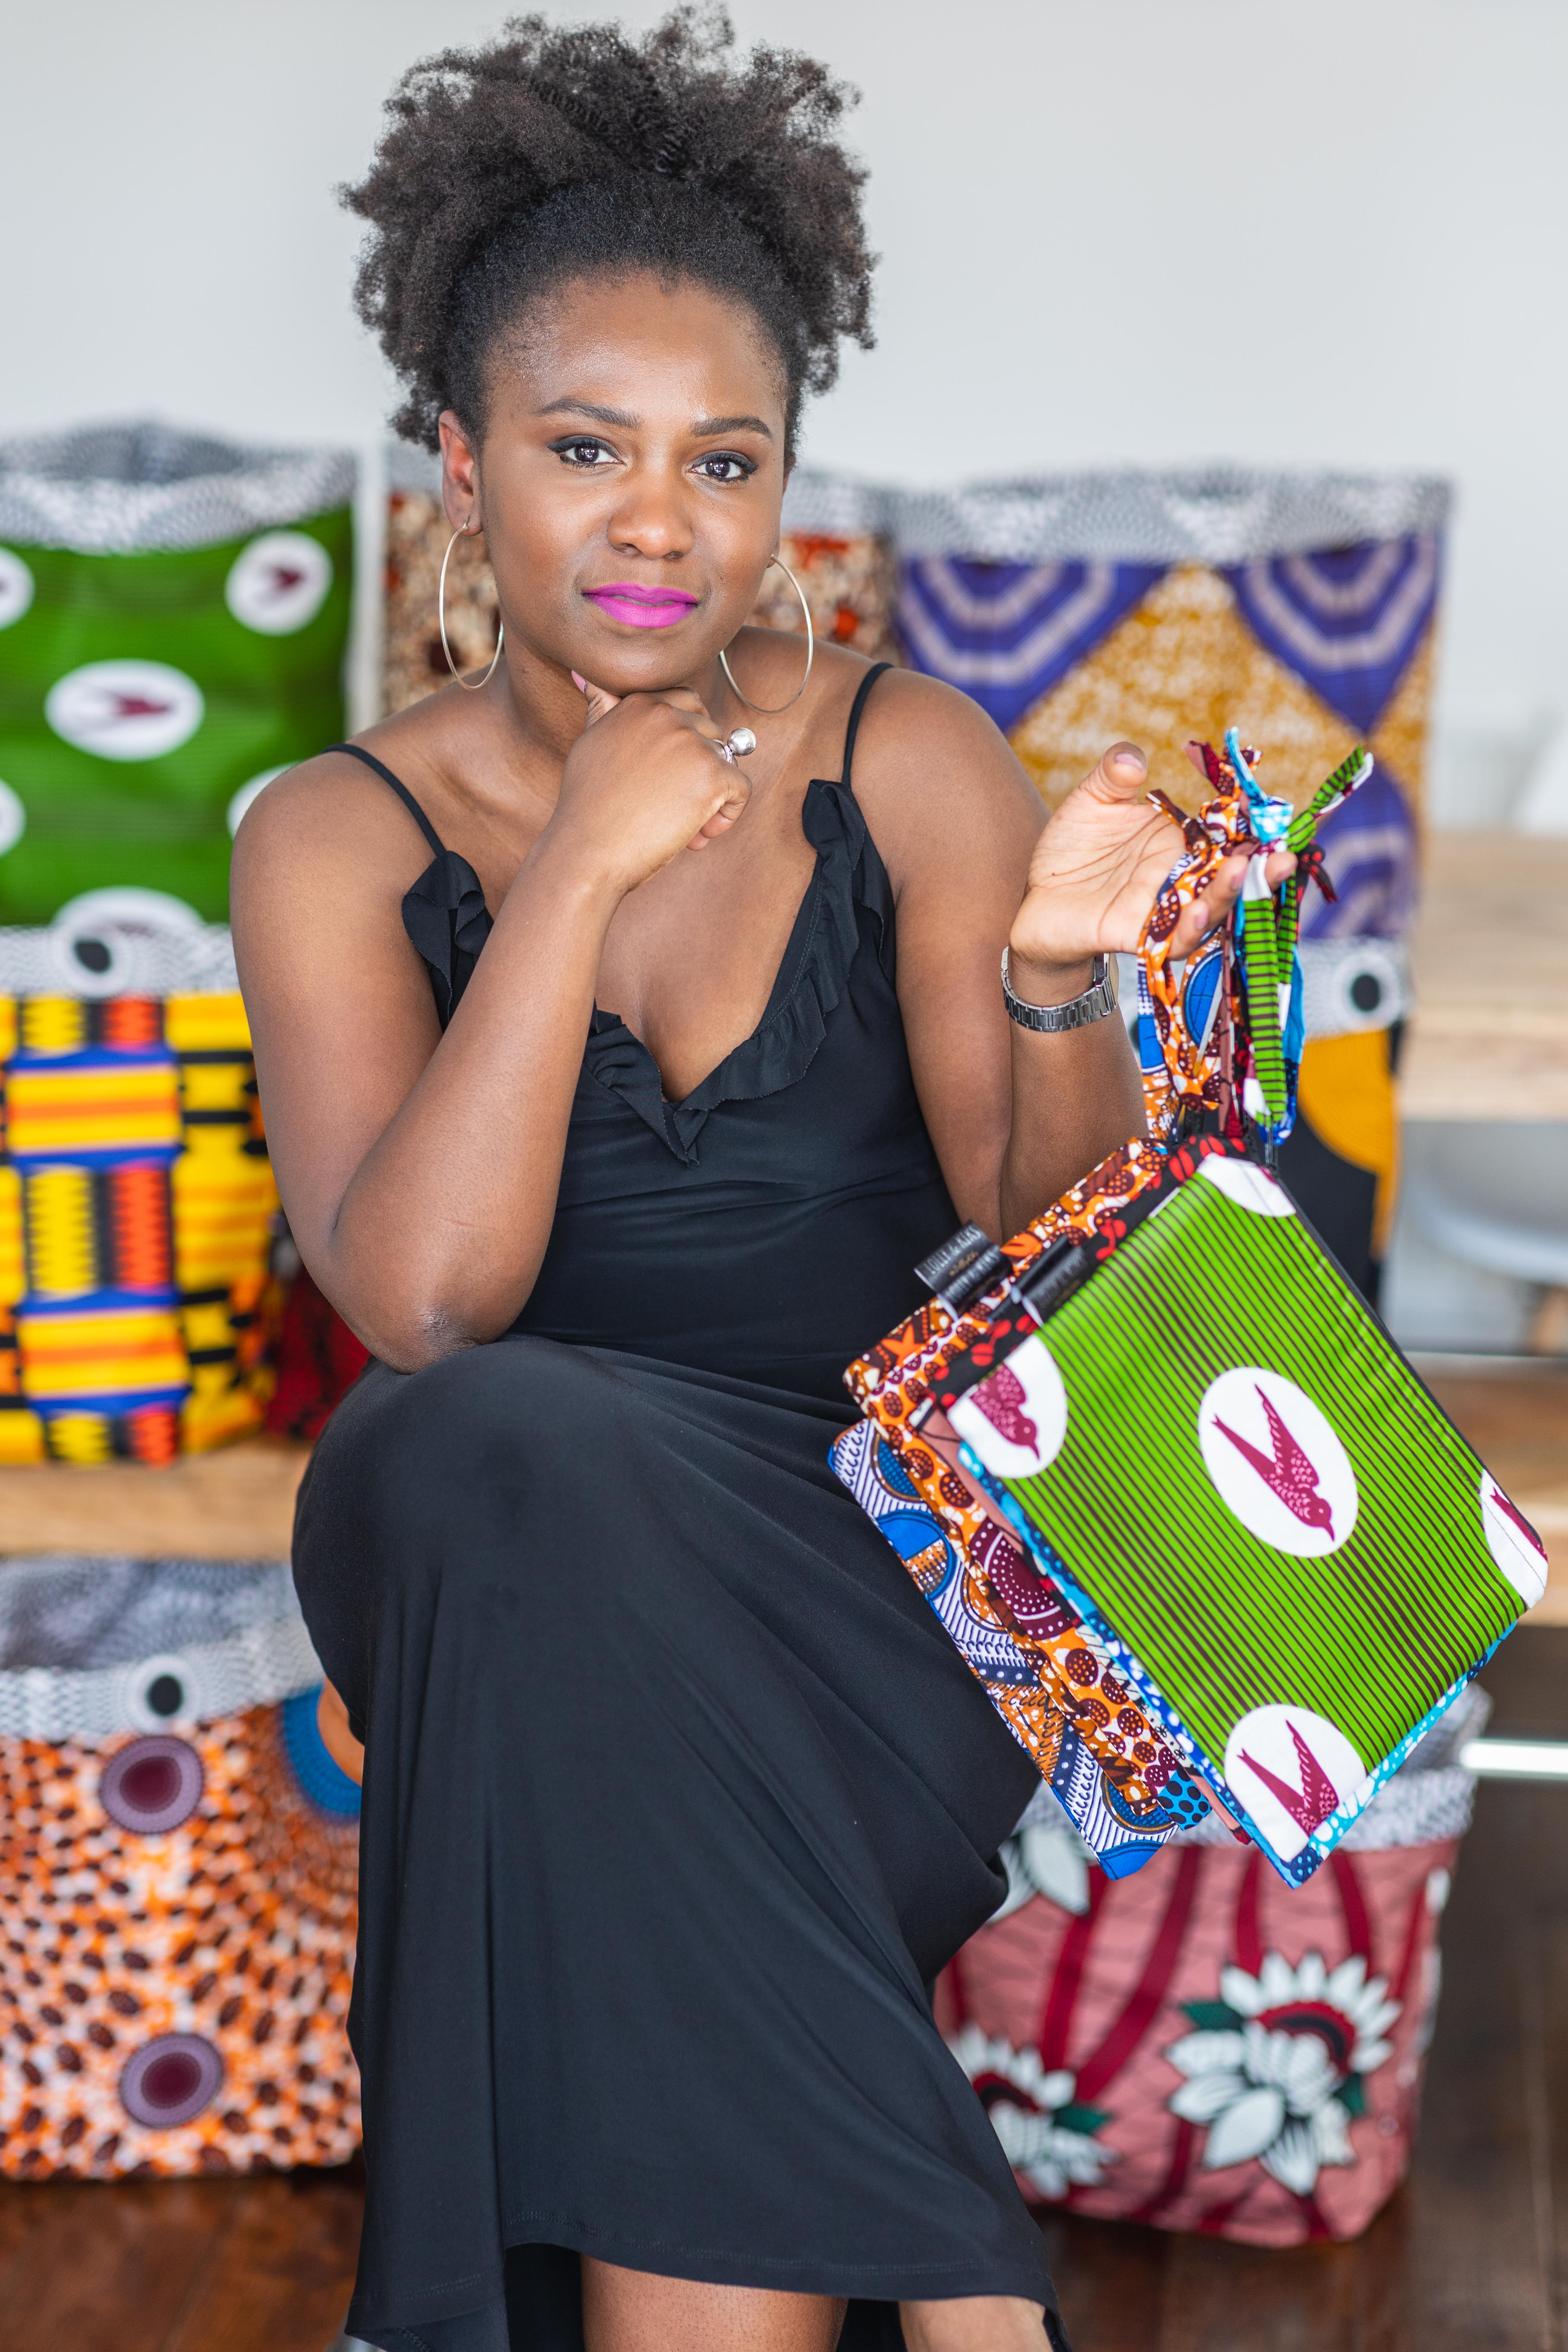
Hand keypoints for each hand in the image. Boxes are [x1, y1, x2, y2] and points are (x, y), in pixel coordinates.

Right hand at [546, 673, 750, 897]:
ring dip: (712, 795)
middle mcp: (667, 714)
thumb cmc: (587, 807)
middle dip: (700, 769)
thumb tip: (585, 673)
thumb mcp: (590, 742)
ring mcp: (691, 742)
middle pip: (711, 733)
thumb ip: (602, 708)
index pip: (687, 704)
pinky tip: (698, 836)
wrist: (587, 850)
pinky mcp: (712, 773)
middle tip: (675, 806)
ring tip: (684, 827)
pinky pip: (741, 789)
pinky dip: (727, 816)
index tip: (668, 776)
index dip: (687, 743)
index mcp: (640, 703)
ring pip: (727, 761)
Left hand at [1006, 743, 1295, 999]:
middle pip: (1233, 876)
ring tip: (1239, 873)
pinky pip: (1173, 941)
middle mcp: (1181, 877)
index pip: (1227, 835)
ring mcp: (1164, 909)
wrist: (1037, 898)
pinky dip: (1189, 929)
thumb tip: (1133, 760)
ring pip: (1211, 909)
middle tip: (1284, 857)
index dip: (1255, 829)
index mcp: (1180, 841)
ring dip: (1228, 895)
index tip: (1279, 818)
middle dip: (1263, 870)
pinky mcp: (1140, 936)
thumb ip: (1113, 776)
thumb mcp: (1091, 802)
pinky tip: (1198, 913)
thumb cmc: (1071, 848)